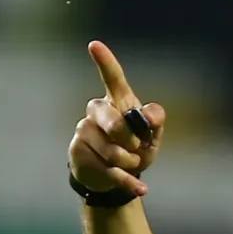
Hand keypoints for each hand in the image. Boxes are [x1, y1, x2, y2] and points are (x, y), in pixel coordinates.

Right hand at [68, 41, 166, 195]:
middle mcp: (96, 110)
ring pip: (111, 150)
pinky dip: (127, 181)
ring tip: (131, 164)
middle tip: (137, 148)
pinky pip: (107, 169)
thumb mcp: (153, 136)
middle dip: (130, 140)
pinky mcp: (77, 152)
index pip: (112, 78)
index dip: (105, 61)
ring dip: (129, 163)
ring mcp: (83, 130)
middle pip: (113, 121)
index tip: (94, 45)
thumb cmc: (137, 148)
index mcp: (117, 101)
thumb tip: (149, 114)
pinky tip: (141, 188)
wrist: (117, 176)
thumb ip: (155, 121)